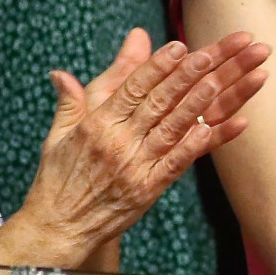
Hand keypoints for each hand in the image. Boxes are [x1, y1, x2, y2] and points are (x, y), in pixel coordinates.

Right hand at [15, 30, 268, 264]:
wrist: (58, 228)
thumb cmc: (57, 179)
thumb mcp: (58, 136)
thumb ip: (70, 101)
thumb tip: (60, 72)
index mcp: (96, 125)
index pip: (131, 88)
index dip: (156, 66)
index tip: (178, 46)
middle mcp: (117, 142)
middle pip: (156, 103)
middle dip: (184, 76)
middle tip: (208, 54)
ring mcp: (135, 166)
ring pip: (171, 129)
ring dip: (196, 104)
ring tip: (218, 81)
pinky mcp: (148, 189)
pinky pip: (178, 163)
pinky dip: (198, 145)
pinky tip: (218, 129)